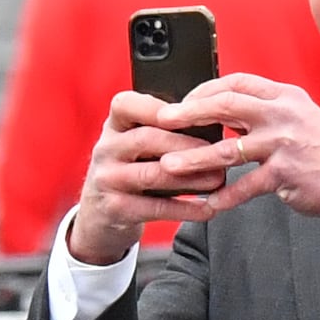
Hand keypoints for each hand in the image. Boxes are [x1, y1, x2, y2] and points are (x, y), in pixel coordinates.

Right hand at [62, 90, 234, 260]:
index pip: (126, 105)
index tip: (190, 111)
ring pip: (151, 174)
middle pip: (146, 139)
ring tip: (217, 179)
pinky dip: (184, 209)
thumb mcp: (136, 145)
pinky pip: (154, 208)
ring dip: (190, 177)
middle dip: (185, 145)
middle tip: (218, 150)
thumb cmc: (132, 170)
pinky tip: (206, 209)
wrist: (102, 213)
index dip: (156, 108)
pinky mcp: (114, 208)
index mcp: (114, 126)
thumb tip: (210, 123)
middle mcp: (105, 149)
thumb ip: (163, 131)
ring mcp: (106, 179)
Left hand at [182, 75, 319, 227]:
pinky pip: (244, 186)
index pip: (238, 82)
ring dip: (193, 158)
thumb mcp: (300, 120)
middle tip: (162, 121)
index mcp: (287, 97)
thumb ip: (266, 113)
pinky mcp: (286, 173)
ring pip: (227, 149)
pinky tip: (205, 205)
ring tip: (168, 166)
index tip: (183, 102)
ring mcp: (285, 143)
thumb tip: (222, 110)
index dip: (205, 90)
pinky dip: (223, 198)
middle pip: (226, 104)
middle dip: (189, 112)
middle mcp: (285, 114)